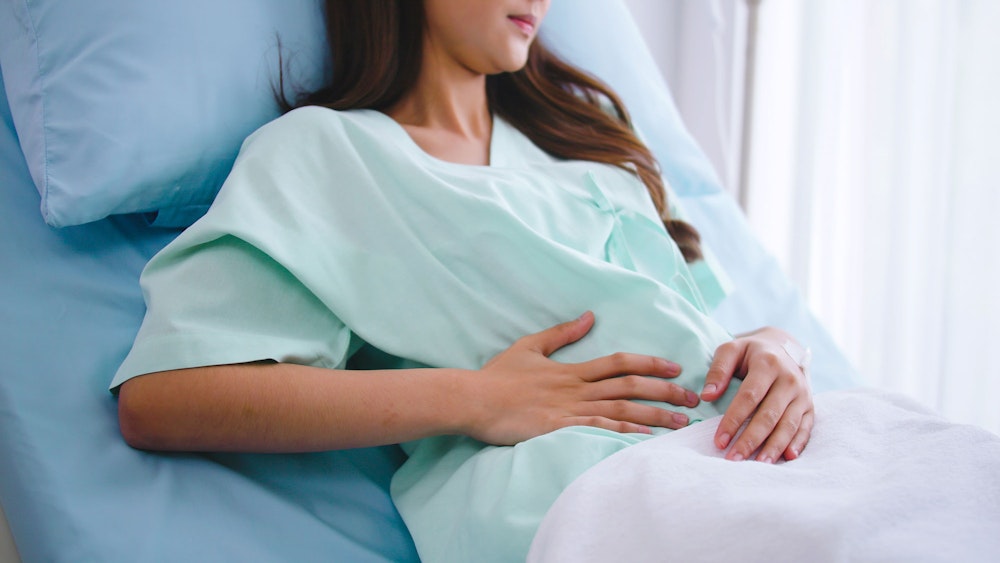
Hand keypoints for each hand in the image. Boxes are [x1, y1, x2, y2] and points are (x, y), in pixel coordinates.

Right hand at [466, 311, 700, 445]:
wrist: (472, 399)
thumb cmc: (497, 376)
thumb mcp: (529, 346)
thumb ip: (561, 333)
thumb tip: (589, 315)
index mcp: (571, 369)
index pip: (619, 362)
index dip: (650, 364)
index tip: (675, 367)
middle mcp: (576, 389)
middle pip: (628, 387)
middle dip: (664, 392)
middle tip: (691, 398)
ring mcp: (568, 411)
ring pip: (620, 411)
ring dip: (653, 416)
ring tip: (679, 422)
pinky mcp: (557, 431)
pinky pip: (596, 432)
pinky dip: (622, 434)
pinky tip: (644, 439)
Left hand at [700, 327, 813, 462]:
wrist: (781, 347)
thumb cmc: (749, 353)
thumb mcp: (731, 350)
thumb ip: (718, 370)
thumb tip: (707, 396)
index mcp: (768, 364)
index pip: (749, 397)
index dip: (733, 420)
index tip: (719, 440)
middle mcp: (789, 379)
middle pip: (769, 415)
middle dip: (751, 440)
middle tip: (734, 459)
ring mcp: (802, 394)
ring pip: (789, 425)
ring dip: (774, 447)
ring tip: (759, 465)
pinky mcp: (810, 406)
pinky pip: (806, 428)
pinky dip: (798, 444)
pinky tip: (787, 458)